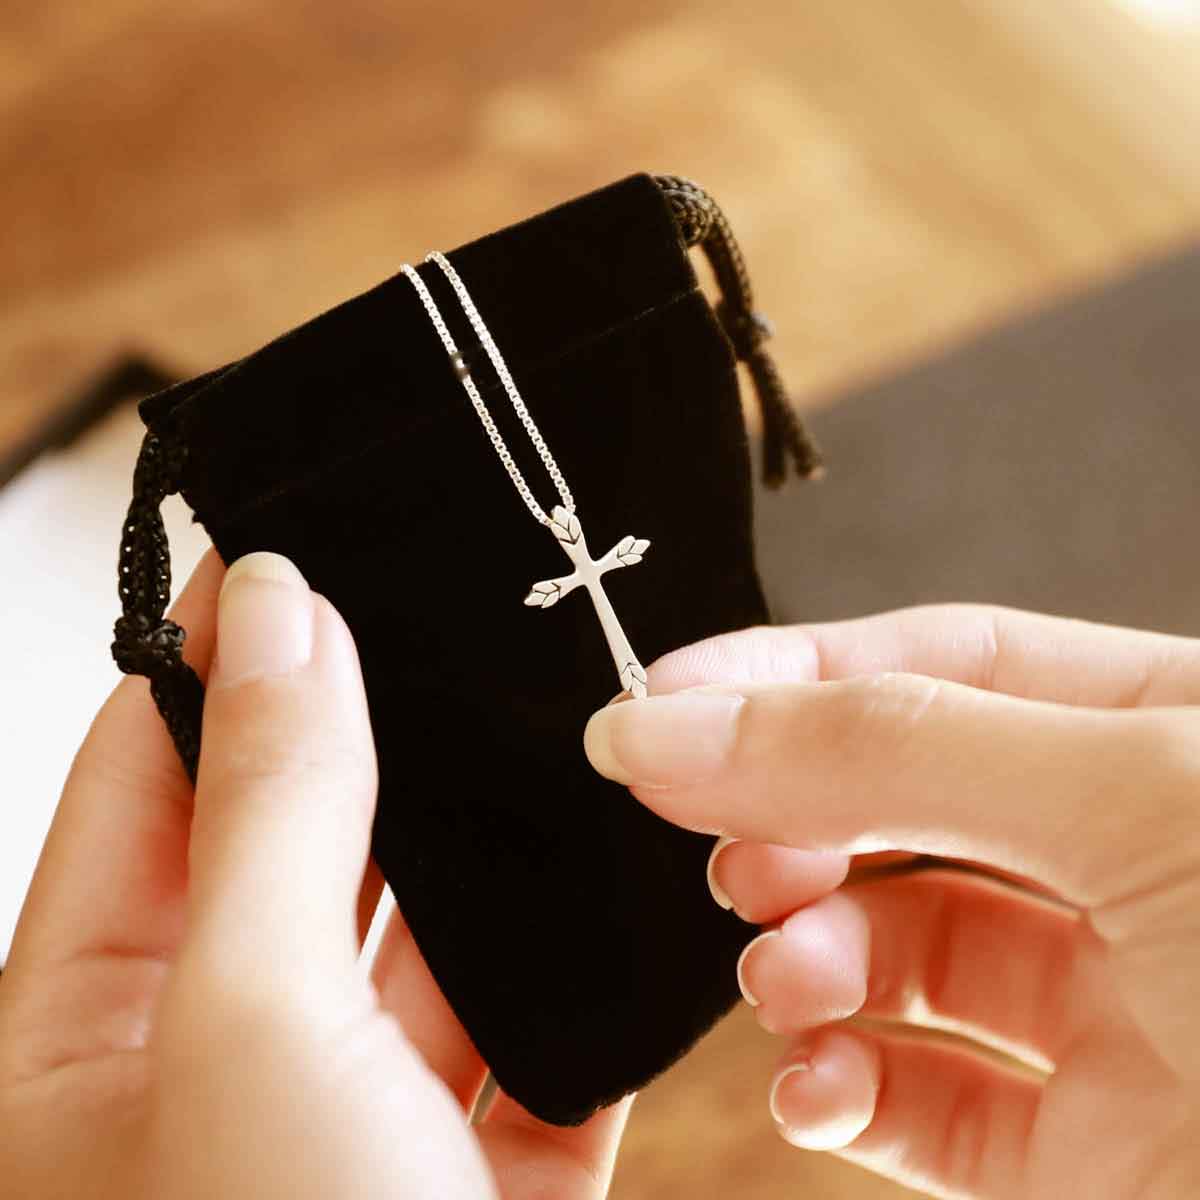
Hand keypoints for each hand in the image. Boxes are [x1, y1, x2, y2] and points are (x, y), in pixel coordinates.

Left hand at [0, 550, 627, 1199]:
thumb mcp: (254, 1022)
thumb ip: (269, 807)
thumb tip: (279, 613)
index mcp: (86, 1053)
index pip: (136, 793)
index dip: (204, 660)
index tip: (276, 547)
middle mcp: (222, 1078)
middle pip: (291, 854)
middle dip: (361, 740)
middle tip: (424, 610)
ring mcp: (363, 1121)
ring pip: (423, 939)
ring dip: (479, 850)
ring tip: (534, 719)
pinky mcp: (488, 1164)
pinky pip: (533, 1022)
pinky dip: (568, 953)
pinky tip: (605, 861)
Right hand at [584, 606, 1199, 1198]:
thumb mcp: (1138, 804)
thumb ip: (884, 751)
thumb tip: (665, 725)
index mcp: (1176, 739)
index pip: (942, 666)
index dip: (792, 677)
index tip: (656, 709)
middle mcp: (1137, 866)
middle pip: (901, 806)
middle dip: (793, 820)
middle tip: (725, 850)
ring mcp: (1113, 1015)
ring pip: (894, 952)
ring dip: (805, 958)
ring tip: (784, 975)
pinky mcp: (1084, 1159)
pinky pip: (916, 1104)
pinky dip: (837, 1086)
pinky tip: (815, 1082)